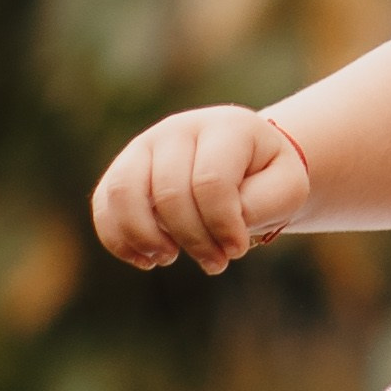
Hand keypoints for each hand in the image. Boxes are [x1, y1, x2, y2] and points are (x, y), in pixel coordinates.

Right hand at [92, 107, 309, 272]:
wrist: (245, 164)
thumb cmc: (267, 179)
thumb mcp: (286, 189)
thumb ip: (262, 204)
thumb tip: (221, 223)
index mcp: (226, 127)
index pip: (212, 181)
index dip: (222, 225)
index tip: (237, 250)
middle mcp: (179, 129)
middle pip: (169, 192)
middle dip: (193, 239)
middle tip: (215, 263)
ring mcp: (145, 146)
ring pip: (124, 192)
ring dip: (146, 238)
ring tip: (170, 259)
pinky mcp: (123, 170)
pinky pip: (104, 204)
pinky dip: (118, 239)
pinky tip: (145, 260)